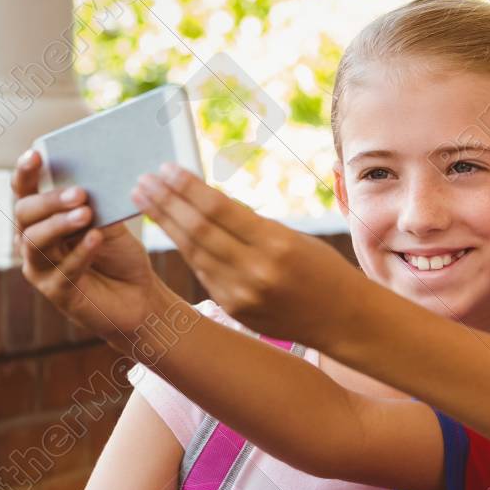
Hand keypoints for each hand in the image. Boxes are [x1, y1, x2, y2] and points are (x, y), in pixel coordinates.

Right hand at [12, 149, 171, 344]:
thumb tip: (92, 179)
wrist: (140, 297)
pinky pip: (63, 270)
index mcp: (43, 219)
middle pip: (24, 214)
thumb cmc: (120, 257)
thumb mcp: (109, 224)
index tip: (36, 154)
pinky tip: (96, 238)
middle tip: (79, 193)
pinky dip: (81, 253)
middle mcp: (33, 242)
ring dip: (60, 224)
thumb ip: (96, 205)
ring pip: (36, 242)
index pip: (25, 191)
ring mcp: (41, 269)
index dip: (26, 173)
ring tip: (86, 213)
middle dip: (50, 201)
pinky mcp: (56, 293)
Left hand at [132, 164, 360, 346]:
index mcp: (277, 246)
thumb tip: (208, 203)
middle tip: (144, 181)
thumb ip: (252, 225)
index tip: (166, 168)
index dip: (188, 188)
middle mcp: (256, 272)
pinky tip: (172, 229)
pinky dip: (186, 248)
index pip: (220, 210)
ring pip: (193, 252)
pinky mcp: (235, 310)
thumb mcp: (295, 239)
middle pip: (198, 231)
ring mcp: (242, 295)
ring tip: (145, 201)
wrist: (346, 321)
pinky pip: (204, 273)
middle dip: (167, 203)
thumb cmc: (326, 271)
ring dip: (166, 224)